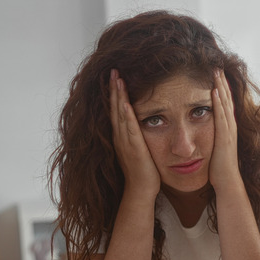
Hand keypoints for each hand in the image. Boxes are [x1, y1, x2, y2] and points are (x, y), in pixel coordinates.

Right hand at [109, 69, 160, 197]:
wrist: (142, 190)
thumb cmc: (145, 170)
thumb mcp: (141, 148)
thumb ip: (140, 135)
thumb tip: (146, 122)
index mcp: (122, 136)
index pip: (117, 109)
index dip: (116, 93)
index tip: (116, 76)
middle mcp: (120, 136)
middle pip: (115, 107)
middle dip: (114, 88)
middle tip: (113, 69)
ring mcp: (125, 142)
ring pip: (119, 114)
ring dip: (118, 96)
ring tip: (117, 78)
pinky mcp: (133, 149)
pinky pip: (129, 129)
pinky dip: (126, 115)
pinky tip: (125, 103)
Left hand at [209, 69, 241, 188]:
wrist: (227, 183)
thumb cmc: (218, 170)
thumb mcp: (213, 149)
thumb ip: (209, 138)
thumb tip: (200, 133)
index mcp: (226, 130)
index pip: (224, 105)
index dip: (221, 89)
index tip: (216, 76)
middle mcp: (229, 128)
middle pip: (226, 100)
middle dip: (222, 83)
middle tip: (217, 66)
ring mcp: (228, 132)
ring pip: (225, 105)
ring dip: (221, 88)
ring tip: (216, 72)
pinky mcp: (224, 138)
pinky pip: (221, 117)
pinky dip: (219, 103)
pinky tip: (214, 92)